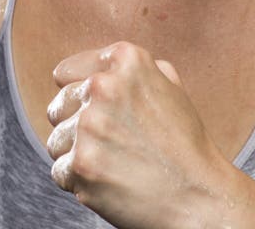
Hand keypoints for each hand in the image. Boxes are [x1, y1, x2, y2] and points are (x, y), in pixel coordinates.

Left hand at [47, 41, 231, 228]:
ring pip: (56, 139)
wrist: (198, 194)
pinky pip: (59, 171)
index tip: (98, 109)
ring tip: (111, 161)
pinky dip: (79, 180)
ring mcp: (90, 125)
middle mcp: (103, 85)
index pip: (66, 71)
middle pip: (59, 104)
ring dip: (76, 153)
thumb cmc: (184, 141)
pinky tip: (109, 179)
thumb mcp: (169, 84)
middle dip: (76, 123)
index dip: (81, 93)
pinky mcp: (81, 164)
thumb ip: (132, 68)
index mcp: (125, 59)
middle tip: (110, 140)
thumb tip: (99, 66)